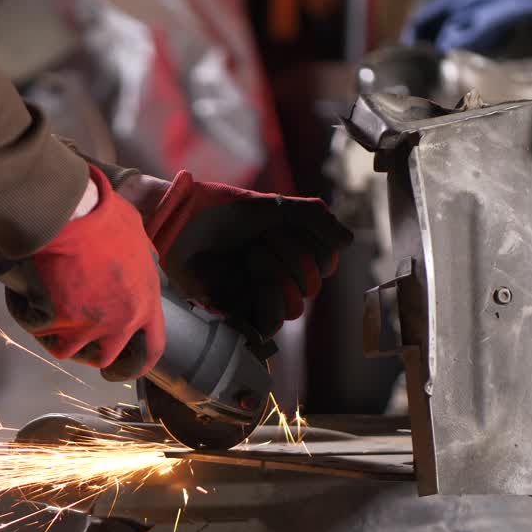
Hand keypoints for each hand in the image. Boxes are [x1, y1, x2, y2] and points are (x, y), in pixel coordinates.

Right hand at [0, 166, 164, 379]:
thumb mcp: (137, 234)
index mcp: (144, 302)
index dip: (134, 365)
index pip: (151, 351)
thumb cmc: (99, 213)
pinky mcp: (56, 318)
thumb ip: (144, 260)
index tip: (116, 370)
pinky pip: (35, 326)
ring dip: (51, 329)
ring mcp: (87, 323)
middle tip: (68, 336)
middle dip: (84, 350)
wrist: (64, 206)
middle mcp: (120, 320)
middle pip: (103, 358)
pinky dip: (26, 310)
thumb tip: (148, 264)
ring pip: (64, 347)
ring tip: (41, 299)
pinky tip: (23, 285)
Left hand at [144, 171, 351, 336]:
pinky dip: (270, 302)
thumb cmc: (223, 209)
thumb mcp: (275, 206)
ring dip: (281, 278)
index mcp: (287, 249)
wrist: (183, 220)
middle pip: (313, 286)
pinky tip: (257, 280)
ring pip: (294, 309)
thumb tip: (348, 242)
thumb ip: (314, 217)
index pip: (325, 264)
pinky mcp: (234, 309)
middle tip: (263, 240)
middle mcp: (275, 273)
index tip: (287, 227)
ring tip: (254, 256)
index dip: (316, 248)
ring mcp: (255, 293)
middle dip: (294, 259)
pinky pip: (267, 325)